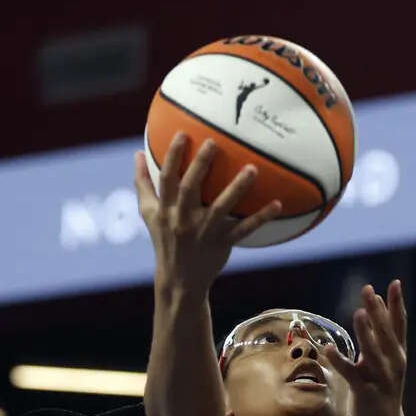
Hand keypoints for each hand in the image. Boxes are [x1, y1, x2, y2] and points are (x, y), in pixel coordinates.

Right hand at [134, 133, 282, 297]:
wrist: (178, 280)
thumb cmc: (164, 240)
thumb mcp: (149, 214)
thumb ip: (143, 183)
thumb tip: (137, 153)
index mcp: (165, 210)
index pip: (166, 179)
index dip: (173, 157)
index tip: (182, 134)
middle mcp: (183, 220)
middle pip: (190, 189)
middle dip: (200, 165)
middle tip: (213, 142)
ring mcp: (203, 233)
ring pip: (221, 207)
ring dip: (237, 188)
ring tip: (252, 169)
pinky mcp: (221, 244)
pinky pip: (243, 230)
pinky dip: (261, 218)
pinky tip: (278, 204)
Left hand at [324, 281, 411, 415]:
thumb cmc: (382, 392)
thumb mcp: (384, 364)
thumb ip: (378, 342)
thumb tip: (368, 317)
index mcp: (397, 355)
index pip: (399, 325)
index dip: (396, 304)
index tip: (395, 283)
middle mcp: (392, 363)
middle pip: (385, 333)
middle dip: (377, 311)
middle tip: (368, 290)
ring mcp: (380, 377)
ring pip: (373, 351)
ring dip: (365, 332)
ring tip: (357, 313)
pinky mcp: (365, 391)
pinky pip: (351, 374)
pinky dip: (340, 361)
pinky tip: (328, 350)